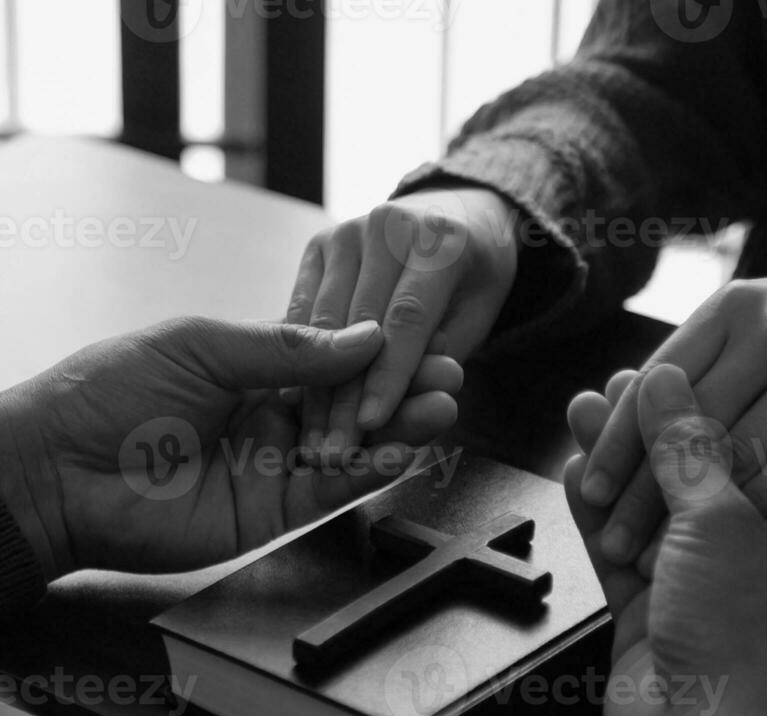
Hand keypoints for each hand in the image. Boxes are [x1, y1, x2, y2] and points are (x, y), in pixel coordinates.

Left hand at [0, 316, 460, 579]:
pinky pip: (329, 490)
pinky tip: (408, 447)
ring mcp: (269, 468)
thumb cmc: (105, 394)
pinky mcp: (267, 514)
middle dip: (402, 389)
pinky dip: (370, 469)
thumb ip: (284, 348)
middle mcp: (265, 419)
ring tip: (445, 405)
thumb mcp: (201, 345)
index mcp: (247, 369)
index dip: (375, 352)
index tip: (420, 337)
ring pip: (350, 447)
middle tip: (450, 373)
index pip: (329, 360)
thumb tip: (359, 338)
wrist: (54, 471)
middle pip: (351, 404)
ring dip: (400, 428)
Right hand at [287, 186, 518, 458]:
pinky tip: (291, 401)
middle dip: (346, 394)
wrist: (452, 213)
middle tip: (336, 450)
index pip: (408, 319)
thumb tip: (408, 397)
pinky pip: (302, 309)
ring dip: (314, 385)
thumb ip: (442, 351)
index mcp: (439, 240)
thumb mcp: (476, 315)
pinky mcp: (318, 245)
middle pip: (359, 324)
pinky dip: (297, 356)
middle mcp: (388, 226)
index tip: (372, 425)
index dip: (389, 375)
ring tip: (312, 438)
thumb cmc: (472, 278)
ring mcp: (347, 232)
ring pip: (323, 321)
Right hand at [565, 365, 766, 715]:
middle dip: (654, 434)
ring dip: (618, 468)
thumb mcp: (721, 520)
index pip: (762, 451)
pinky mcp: (657, 622)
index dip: (712, 410)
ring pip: (656, 515)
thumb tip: (666, 383)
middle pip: (702, 480)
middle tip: (614, 388)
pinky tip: (573, 474)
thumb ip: (686, 448)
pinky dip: (599, 519)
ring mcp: (706, 595)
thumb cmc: (745, 638)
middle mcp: (763, 563)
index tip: (670, 373)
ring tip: (580, 413)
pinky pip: (624, 558)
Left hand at [578, 265, 766, 563]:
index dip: (620, 439)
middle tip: (616, 537)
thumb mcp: (746, 326)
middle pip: (692, 423)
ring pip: (741, 451)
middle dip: (647, 490)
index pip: (658, 382)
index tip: (592, 488)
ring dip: (695, 513)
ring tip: (656, 555)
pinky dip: (756, 507)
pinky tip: (725, 541)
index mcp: (730, 310)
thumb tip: (615, 410)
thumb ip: (693, 368)